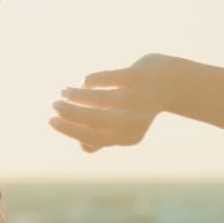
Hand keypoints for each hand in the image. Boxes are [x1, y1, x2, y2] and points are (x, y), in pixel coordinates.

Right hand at [49, 54, 175, 151]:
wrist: (171, 81)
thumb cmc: (138, 106)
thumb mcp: (123, 125)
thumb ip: (103, 137)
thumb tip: (83, 146)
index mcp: (129, 136)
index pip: (94, 138)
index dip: (70, 130)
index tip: (52, 120)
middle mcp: (135, 120)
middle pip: (96, 121)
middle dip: (70, 113)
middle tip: (55, 105)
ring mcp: (139, 97)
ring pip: (101, 99)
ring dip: (77, 96)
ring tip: (64, 91)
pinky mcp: (139, 76)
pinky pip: (111, 78)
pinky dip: (93, 81)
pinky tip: (85, 82)